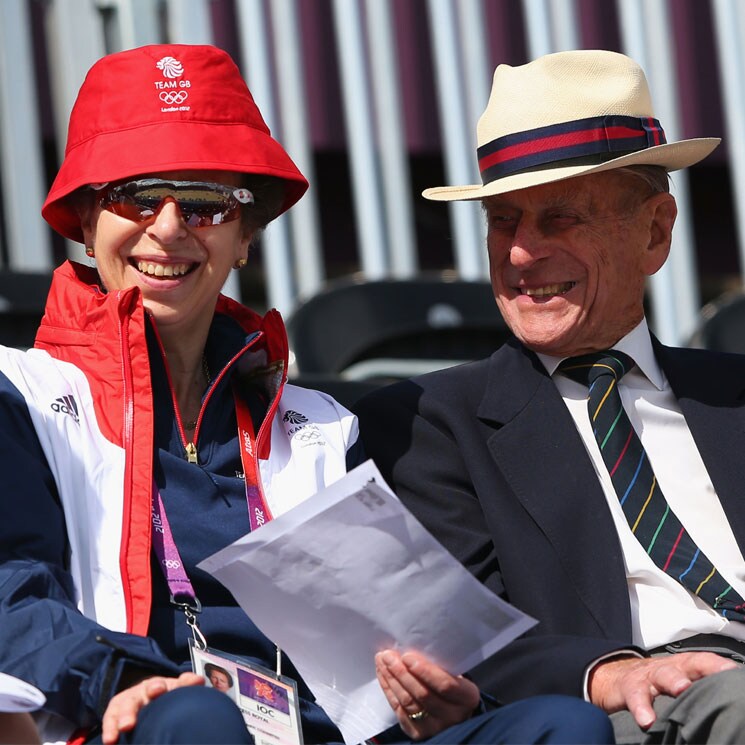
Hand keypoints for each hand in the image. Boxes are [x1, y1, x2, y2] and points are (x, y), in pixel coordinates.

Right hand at [101, 672, 203, 743]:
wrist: (151, 695)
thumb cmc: (167, 695)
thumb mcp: (177, 688)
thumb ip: (187, 684)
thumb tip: (198, 681)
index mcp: (158, 686)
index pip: (157, 685)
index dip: (157, 688)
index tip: (158, 690)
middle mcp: (139, 692)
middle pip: (133, 700)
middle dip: (130, 712)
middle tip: (128, 725)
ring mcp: (126, 702)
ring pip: (120, 710)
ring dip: (118, 721)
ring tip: (117, 734)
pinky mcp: (115, 712)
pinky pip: (110, 719)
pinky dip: (109, 729)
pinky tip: (110, 741)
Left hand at [375, 649, 479, 739]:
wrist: (454, 714)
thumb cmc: (454, 686)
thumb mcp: (457, 674)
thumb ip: (442, 665)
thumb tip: (414, 647)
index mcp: (467, 698)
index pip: (445, 685)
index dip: (424, 671)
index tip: (407, 657)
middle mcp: (453, 716)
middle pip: (422, 694)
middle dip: (401, 672)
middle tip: (388, 655)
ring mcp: (434, 727)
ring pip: (408, 702)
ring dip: (392, 679)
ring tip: (382, 661)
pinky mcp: (418, 732)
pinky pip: (399, 710)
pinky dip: (389, 690)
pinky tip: (383, 675)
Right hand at [588, 652, 737, 728]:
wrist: (613, 677)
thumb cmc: (654, 684)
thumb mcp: (677, 681)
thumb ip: (698, 687)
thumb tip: (727, 702)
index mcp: (684, 667)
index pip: (706, 662)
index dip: (720, 665)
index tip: (735, 672)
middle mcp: (669, 668)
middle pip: (689, 666)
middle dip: (706, 669)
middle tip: (723, 675)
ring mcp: (648, 677)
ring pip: (663, 675)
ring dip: (674, 680)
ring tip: (682, 689)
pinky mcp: (630, 689)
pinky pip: (636, 697)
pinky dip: (641, 708)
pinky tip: (646, 720)